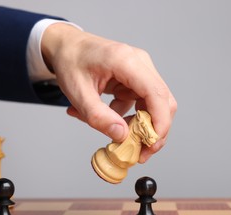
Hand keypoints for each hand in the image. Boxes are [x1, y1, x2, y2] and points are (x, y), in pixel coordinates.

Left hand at [41, 23, 176, 162]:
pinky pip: (142, 103)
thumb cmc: (70, 62)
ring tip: (118, 138)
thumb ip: (98, 116)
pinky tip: (108, 117)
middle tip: (141, 153)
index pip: (156, 93)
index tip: (151, 145)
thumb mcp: (77, 92)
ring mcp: (141, 70)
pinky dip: (130, 117)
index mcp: (125, 61)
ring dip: (141, 126)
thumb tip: (122, 136)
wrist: (67, 46)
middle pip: (163, 101)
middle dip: (155, 130)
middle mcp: (140, 63)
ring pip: (155, 105)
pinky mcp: (137, 79)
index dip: (160, 122)